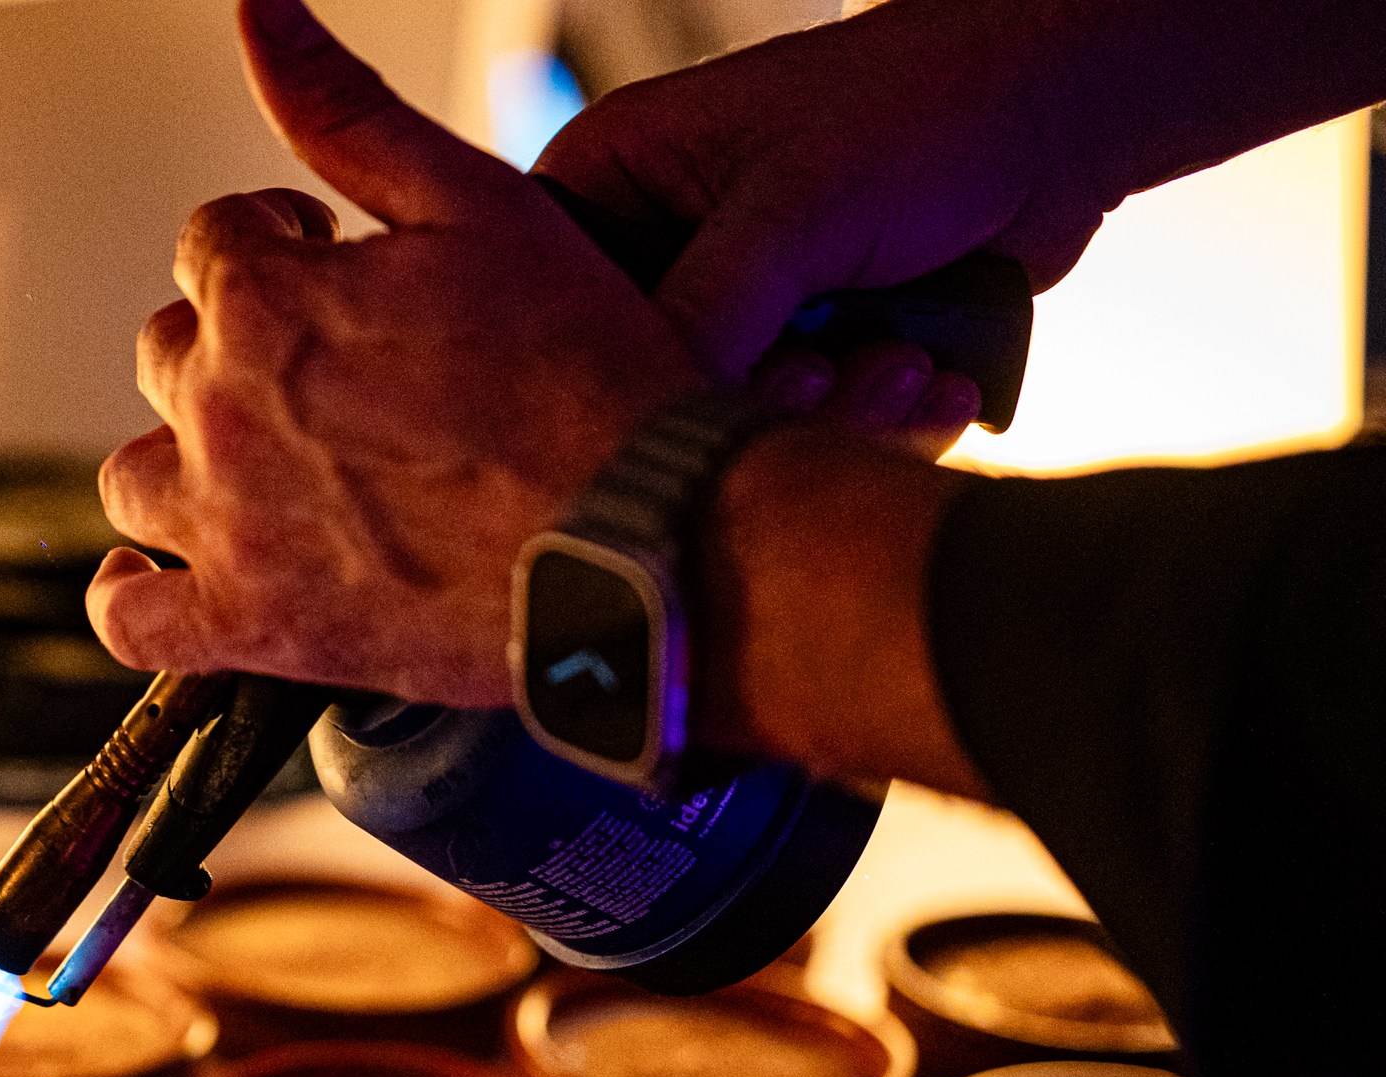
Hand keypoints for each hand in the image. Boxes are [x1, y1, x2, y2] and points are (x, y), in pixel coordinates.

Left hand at [88, 0, 700, 707]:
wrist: (650, 541)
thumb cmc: (590, 382)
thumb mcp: (478, 204)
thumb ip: (348, 108)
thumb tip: (261, 12)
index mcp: (267, 299)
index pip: (214, 243)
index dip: (281, 251)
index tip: (334, 278)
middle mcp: (225, 410)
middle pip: (171, 351)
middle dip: (235, 347)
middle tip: (329, 376)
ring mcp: (230, 527)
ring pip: (136, 476)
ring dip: (184, 459)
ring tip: (266, 467)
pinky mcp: (254, 630)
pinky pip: (134, 621)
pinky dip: (134, 599)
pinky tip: (163, 578)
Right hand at [537, 0, 1113, 415]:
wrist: (1065, 112)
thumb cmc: (927, 101)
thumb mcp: (795, 203)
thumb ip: (706, 307)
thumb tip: (641, 410)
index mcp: (619, 180)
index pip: (559, 307)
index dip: (620, 363)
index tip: (694, 392)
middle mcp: (671, 247)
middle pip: (656, 381)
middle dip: (762, 396)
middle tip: (825, 371)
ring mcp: (746, 304)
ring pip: (743, 418)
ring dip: (841, 415)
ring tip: (903, 364)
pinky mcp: (815, 346)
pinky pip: (816, 427)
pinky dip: (884, 419)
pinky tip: (934, 377)